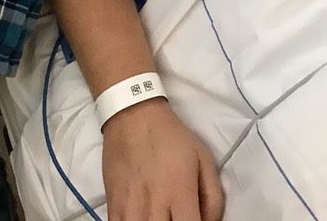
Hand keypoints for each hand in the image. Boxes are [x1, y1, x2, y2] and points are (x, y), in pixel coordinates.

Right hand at [101, 99, 224, 220]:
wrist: (133, 116)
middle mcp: (154, 205)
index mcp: (180, 193)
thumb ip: (213, 198)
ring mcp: (130, 208)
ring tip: (161, 217)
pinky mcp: (112, 207)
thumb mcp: (203, 159)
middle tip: (178, 216)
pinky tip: (143, 218)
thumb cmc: (171, 138)